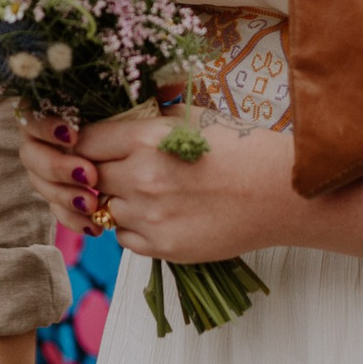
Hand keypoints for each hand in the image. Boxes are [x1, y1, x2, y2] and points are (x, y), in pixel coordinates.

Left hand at [21, 109, 310, 260]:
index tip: (95, 146)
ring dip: (118, 201)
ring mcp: (150, 216)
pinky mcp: (163, 247)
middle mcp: (140, 178)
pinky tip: (161, 214)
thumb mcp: (187, 118)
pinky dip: (134, 228)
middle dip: (99, 173)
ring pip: (106, 209)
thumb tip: (105, 116)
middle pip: (89, 177)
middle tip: (121, 169)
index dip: (85, 143)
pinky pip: (124, 238)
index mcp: (144, 139)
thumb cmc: (236, 147)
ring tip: (151, 192)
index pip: (84, 141)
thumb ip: (142, 118)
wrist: (278, 191)